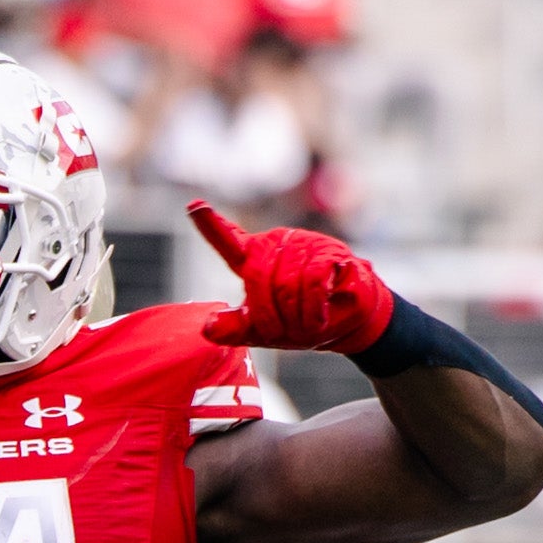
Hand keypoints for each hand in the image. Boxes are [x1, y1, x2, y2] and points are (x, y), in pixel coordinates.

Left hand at [188, 200, 393, 355]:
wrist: (349, 320)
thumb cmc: (302, 321)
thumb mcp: (264, 332)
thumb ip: (236, 329)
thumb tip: (207, 327)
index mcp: (255, 260)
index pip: (229, 242)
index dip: (212, 226)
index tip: (193, 207)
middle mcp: (275, 245)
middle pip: (258, 281)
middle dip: (271, 318)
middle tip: (287, 335)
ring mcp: (302, 244)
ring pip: (287, 284)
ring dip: (297, 318)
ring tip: (308, 327)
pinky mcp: (328, 250)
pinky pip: (313, 281)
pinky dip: (314, 308)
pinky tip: (321, 317)